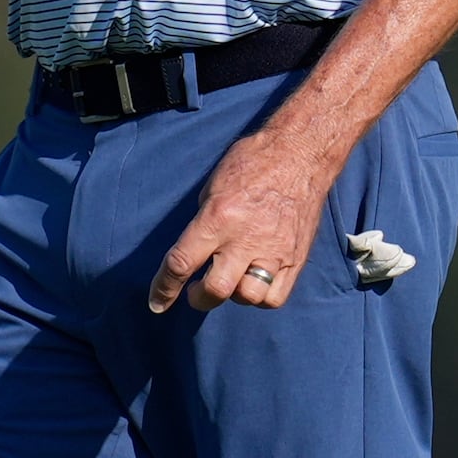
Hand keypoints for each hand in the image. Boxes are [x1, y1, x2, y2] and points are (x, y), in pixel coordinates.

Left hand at [150, 129, 333, 312]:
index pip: (181, 263)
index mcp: (218, 218)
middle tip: (197, 291)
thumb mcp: (213, 187)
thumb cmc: (253, 162)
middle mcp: (245, 239)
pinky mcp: (296, 258)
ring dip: (233, 295)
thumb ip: (204, 223)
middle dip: (199, 298)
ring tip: (232, 281)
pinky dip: (260, 297)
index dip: (164, 289)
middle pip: (216, 290)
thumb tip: (197, 251)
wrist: (300, 154)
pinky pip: (275, 297)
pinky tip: (255, 282)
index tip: (157, 303)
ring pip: (248, 297)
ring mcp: (274, 251)